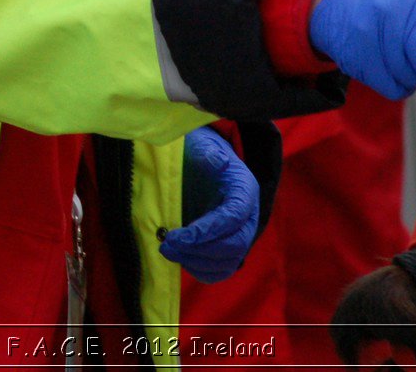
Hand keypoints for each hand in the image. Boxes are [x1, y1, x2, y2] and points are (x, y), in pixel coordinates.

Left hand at [158, 127, 258, 283]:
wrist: (205, 164)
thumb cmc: (202, 153)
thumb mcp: (204, 146)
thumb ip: (208, 153)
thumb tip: (215, 161)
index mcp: (245, 190)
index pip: (234, 216)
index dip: (210, 228)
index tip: (182, 234)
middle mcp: (248, 217)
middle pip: (234, 244)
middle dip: (200, 249)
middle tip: (167, 244)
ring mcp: (239, 235)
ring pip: (227, 261)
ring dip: (196, 261)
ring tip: (168, 250)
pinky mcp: (228, 249)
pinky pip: (220, 270)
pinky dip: (200, 270)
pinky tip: (179, 258)